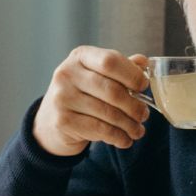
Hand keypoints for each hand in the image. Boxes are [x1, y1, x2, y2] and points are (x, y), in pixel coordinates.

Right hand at [33, 47, 151, 154]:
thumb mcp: (99, 75)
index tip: (143, 86)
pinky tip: (125, 140)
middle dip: (134, 106)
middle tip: (144, 115)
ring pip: (108, 113)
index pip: (110, 60)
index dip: (132, 75)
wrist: (52, 120)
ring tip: (138, 130)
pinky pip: (100, 130)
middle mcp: (67, 74)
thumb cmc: (83, 93)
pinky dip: (118, 137)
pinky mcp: (63, 120)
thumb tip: (143, 62)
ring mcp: (62, 97)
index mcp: (80, 56)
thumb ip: (121, 68)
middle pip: (112, 90)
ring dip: (129, 125)